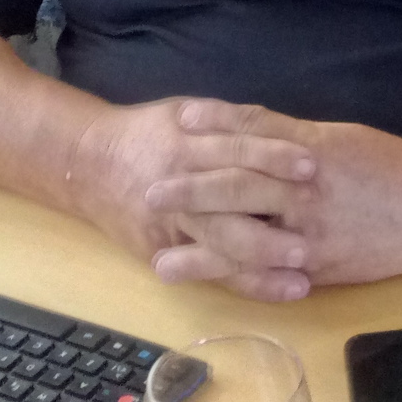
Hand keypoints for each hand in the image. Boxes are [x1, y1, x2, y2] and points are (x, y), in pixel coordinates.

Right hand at [65, 94, 305, 269]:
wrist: (88, 165)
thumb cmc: (148, 133)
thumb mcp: (184, 112)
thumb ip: (227, 123)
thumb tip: (284, 130)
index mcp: (187, 143)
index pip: (236, 147)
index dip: (273, 155)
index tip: (311, 165)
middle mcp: (181, 184)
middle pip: (231, 197)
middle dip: (273, 209)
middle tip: (314, 218)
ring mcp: (173, 224)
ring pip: (222, 242)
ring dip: (265, 257)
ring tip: (304, 268)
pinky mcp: (167, 253)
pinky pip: (213, 272)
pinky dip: (249, 283)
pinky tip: (282, 289)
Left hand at [143, 101, 401, 294]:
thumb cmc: (389, 166)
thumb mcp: (340, 138)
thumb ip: (291, 136)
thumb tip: (242, 129)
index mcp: (312, 151)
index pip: (254, 134)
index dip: (215, 125)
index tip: (179, 120)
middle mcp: (308, 192)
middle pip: (239, 186)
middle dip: (192, 189)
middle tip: (151, 191)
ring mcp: (312, 235)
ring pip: (248, 240)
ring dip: (200, 249)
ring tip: (160, 256)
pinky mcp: (320, 270)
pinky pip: (270, 276)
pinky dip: (237, 282)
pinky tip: (213, 288)